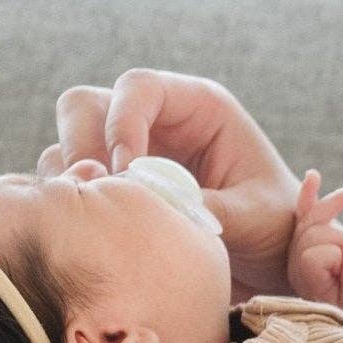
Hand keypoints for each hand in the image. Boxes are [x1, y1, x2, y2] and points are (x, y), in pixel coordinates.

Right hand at [38, 68, 320, 303]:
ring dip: (72, 181)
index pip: (139, 87)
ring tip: (99, 221)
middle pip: (84, 106)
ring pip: (67, 144)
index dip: (122, 123)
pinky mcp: (113, 186)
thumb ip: (206, 206)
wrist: (272, 254)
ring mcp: (128, 151)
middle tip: (100, 197)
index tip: (128, 173)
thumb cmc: (274, 224)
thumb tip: (150, 203)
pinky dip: (72, 205)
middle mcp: (155, 121)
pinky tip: (95, 234)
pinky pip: (69, 182)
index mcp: (198, 106)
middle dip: (81, 148)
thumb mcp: (253, 215)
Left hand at [286, 169, 342, 311]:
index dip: (338, 260)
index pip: (317, 254)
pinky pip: (306, 208)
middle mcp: (295, 259)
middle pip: (315, 232)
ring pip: (316, 217)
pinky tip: (313, 176)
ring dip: (337, 226)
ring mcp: (300, 246)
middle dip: (340, 244)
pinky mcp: (309, 234)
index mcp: (304, 277)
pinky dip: (309, 194)